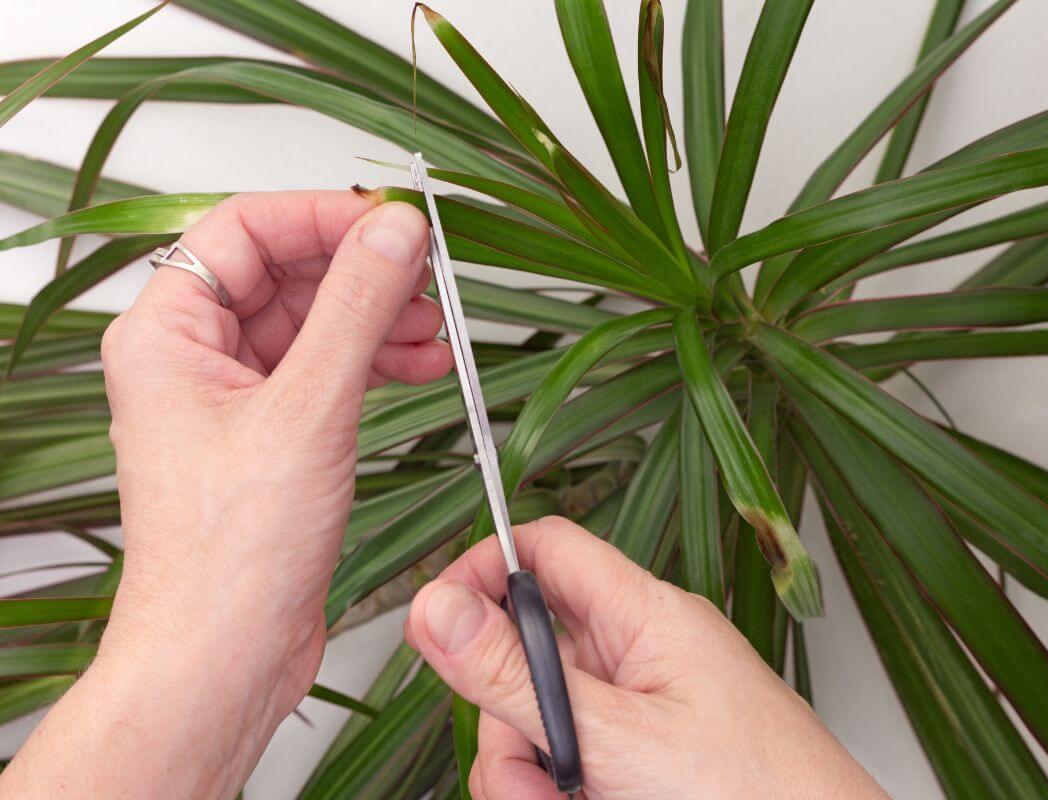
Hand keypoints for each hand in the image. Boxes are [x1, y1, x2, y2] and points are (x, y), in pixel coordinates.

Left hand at [1, 190, 450, 799]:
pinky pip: (324, 372)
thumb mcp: (308, 410)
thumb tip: (394, 232)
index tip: (392, 224)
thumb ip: (356, 309)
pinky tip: (419, 366)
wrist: (225, 653)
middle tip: (425, 276)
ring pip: (311, 324)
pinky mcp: (270, 437)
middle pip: (283, 274)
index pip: (244, 230)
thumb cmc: (230, 556)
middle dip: (360, 274)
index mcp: (168, 334)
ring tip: (432, 329)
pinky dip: (373, 363)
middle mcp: (193, 360)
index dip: (322, 218)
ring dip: (375, 319)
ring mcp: (233, 400)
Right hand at [405, 517, 885, 799]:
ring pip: (537, 717)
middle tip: (525, 773)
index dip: (484, 571)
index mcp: (645, 615)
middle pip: (526, 651)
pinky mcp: (637, 755)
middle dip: (505, 718)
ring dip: (527, 772)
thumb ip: (520, 678)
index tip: (439, 627)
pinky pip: (568, 757)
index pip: (547, 549)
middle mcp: (638, 652)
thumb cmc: (760, 791)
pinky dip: (556, 790)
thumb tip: (438, 610)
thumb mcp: (619, 738)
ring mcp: (637, 708)